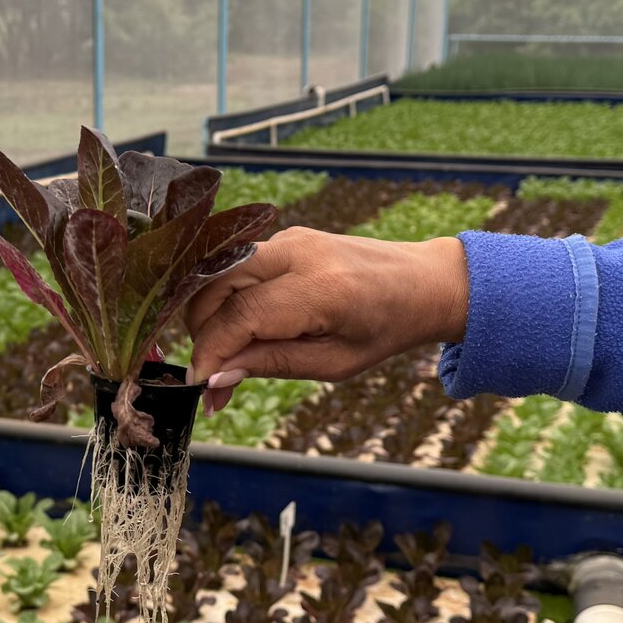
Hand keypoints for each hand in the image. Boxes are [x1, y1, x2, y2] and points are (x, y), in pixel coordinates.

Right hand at [184, 228, 467, 412]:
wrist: (422, 282)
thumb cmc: (386, 328)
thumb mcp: (335, 363)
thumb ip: (273, 364)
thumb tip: (217, 375)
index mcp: (320, 288)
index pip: (241, 315)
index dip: (211, 351)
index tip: (200, 384)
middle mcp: (298, 252)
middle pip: (216, 287)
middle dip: (202, 333)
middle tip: (211, 376)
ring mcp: (288, 238)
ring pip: (218, 274)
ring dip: (210, 316)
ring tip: (225, 358)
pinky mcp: (284, 237)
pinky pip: (236, 268)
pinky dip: (227, 300)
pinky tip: (241, 333)